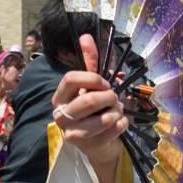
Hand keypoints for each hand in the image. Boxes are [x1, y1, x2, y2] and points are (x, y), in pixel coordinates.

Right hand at [51, 34, 126, 182]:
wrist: (98, 142)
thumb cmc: (95, 110)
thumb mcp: (93, 85)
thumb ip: (90, 61)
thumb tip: (86, 36)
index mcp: (60, 97)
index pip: (71, 79)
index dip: (94, 78)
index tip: (105, 84)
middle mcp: (60, 115)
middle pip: (90, 100)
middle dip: (110, 98)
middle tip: (114, 100)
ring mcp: (72, 133)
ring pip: (104, 118)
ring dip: (118, 112)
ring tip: (116, 112)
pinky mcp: (87, 146)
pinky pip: (114, 129)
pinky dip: (123, 124)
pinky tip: (118, 124)